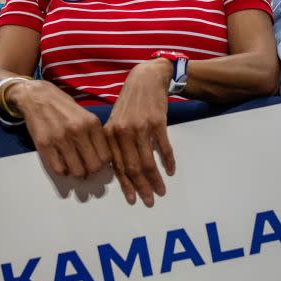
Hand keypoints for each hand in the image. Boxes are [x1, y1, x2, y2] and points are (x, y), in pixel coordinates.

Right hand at [9, 79, 110, 178]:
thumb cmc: (63, 107)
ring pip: (77, 171)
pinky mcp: (44, 144)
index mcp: (91, 123)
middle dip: (92, 170)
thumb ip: (94, 134)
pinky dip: (62, 171)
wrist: (37, 96)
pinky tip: (62, 163)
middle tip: (86, 167)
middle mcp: (78, 131)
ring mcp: (61, 138)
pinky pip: (59, 169)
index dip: (103, 163)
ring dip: (77, 172)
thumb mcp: (85, 115)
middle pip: (94, 166)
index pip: (106, 155)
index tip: (97, 161)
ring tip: (74, 166)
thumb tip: (101, 159)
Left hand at [104, 58, 175, 206]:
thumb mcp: (117, 120)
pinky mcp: (157, 122)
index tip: (133, 200)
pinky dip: (168, 161)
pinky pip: (163, 147)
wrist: (146, 79)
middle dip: (142, 187)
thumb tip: (121, 170)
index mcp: (110, 134)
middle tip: (149, 201)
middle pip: (133, 167)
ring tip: (161, 191)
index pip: (118, 166)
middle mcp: (122, 132)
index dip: (126, 185)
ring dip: (156, 179)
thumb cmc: (130, 102)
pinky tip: (170, 171)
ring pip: (148, 161)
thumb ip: (116, 143)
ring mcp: (140, 127)